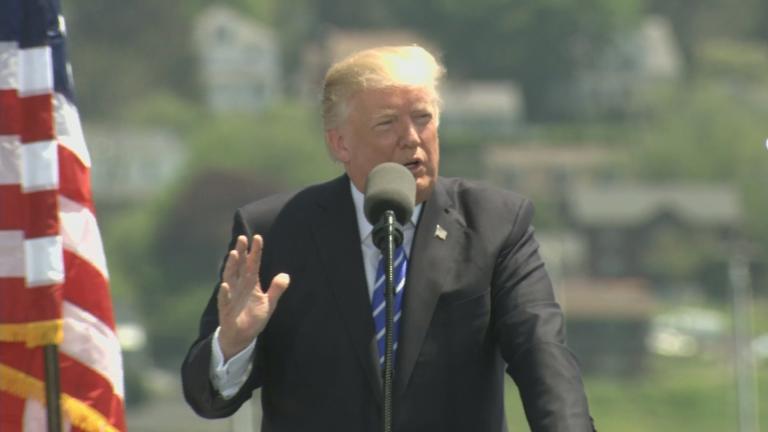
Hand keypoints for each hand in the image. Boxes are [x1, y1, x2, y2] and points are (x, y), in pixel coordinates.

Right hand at [217, 234, 289, 360]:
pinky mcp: (226, 309)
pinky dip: (224, 292)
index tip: (258, 238)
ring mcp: (231, 295)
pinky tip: (225, 285)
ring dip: (231, 266)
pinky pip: (224, 299)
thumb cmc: (253, 317)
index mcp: (251, 283)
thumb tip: (286, 275)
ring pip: (230, 277)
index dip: (255, 251)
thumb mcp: (269, 304)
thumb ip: (276, 290)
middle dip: (241, 252)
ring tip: (234, 254)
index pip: (253, 264)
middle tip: (242, 238)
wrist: (241, 336)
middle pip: (240, 266)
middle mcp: (240, 285)